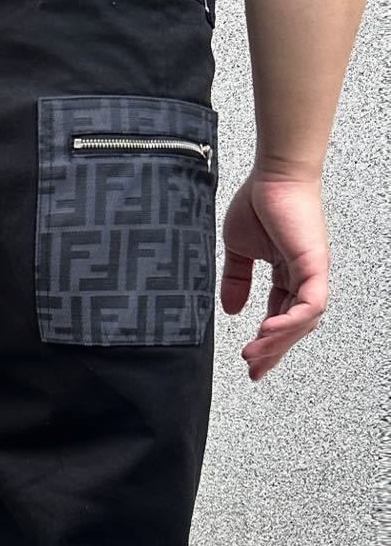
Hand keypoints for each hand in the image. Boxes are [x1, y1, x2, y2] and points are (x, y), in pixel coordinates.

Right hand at [220, 171, 328, 379]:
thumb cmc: (261, 201)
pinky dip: (290, 321)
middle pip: (294, 327)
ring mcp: (312, 273)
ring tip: (254, 354)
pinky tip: (268, 331)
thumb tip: (231, 309)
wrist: (273, 174)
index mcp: (287, 275)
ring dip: (278, 341)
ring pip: (303, 321)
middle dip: (274, 351)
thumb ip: (235, 281)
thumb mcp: (237, 250)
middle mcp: (304, 278)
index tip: (251, 363)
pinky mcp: (314, 266)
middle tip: (254, 370)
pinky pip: (309, 304)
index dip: (268, 342)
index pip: (280, 317)